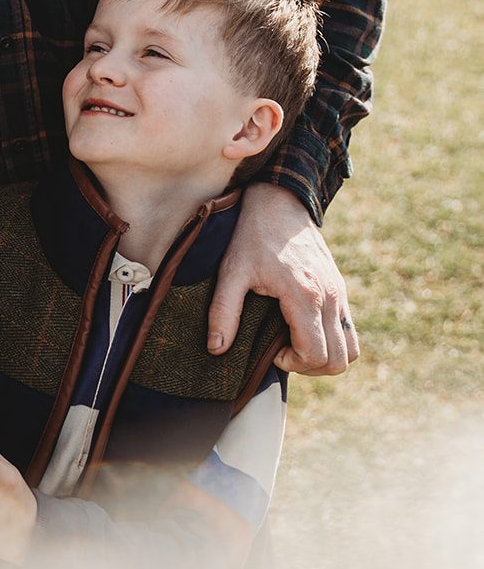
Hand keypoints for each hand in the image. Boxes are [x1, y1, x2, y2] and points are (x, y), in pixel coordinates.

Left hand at [208, 183, 357, 374]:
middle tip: (283, 352)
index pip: (315, 354)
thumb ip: (223, 311)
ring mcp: (340, 293)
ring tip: (296, 344)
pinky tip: (303, 328)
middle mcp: (330, 297)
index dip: (293, 363)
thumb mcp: (231, 271)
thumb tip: (216, 348)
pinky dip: (333, 341)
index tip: (272, 350)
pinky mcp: (341, 289)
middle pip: (339, 360)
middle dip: (310, 366)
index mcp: (304, 295)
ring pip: (351, 349)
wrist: (279, 202)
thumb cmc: (253, 236)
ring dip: (326, 357)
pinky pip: (350, 330)